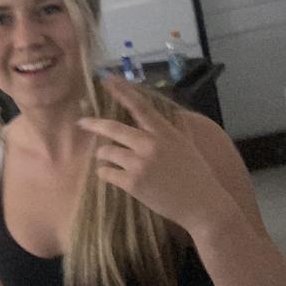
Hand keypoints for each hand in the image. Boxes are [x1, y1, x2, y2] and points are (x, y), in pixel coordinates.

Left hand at [76, 78, 238, 236]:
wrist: (204, 206)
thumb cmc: (197, 176)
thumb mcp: (186, 146)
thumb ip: (170, 130)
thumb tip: (163, 116)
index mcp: (165, 133)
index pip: (140, 106)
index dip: (122, 91)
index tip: (107, 79)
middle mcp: (150, 145)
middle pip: (112, 128)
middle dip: (93, 124)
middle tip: (82, 123)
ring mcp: (139, 164)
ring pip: (106, 152)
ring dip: (103, 155)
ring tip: (108, 159)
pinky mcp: (132, 183)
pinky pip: (106, 173)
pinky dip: (104, 172)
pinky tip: (109, 174)